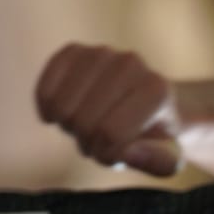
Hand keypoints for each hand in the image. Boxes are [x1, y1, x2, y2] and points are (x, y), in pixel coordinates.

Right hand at [34, 43, 183, 176]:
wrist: (149, 104)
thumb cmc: (155, 135)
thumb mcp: (168, 158)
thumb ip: (155, 161)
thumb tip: (126, 152)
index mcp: (156, 89)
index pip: (111, 133)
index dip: (107, 153)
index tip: (117, 152)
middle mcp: (130, 64)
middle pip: (84, 121)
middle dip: (88, 142)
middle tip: (102, 140)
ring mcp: (101, 53)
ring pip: (62, 106)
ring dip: (69, 126)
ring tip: (88, 125)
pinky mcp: (74, 51)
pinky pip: (45, 88)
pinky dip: (46, 108)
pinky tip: (59, 115)